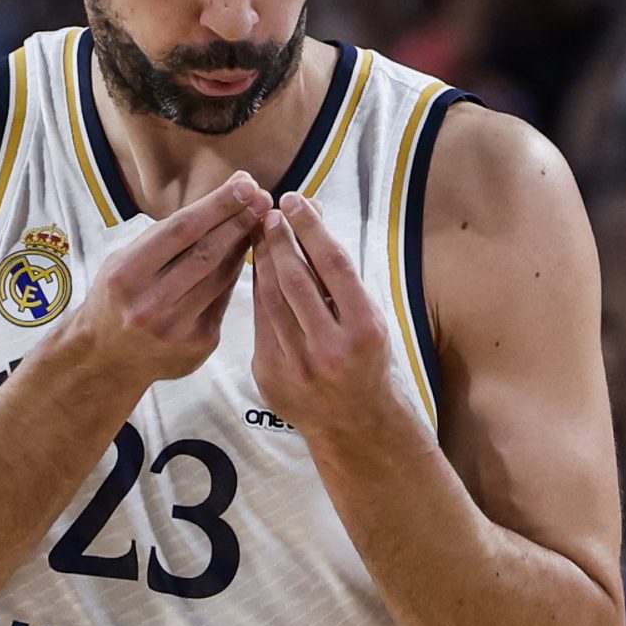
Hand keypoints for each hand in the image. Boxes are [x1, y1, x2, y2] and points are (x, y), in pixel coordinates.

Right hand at [64, 173, 270, 391]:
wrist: (107, 358)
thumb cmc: (118, 297)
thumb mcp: (124, 260)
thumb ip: (166, 235)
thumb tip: (219, 198)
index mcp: (127, 275)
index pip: (181, 230)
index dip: (217, 205)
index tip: (245, 183)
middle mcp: (151, 303)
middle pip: (207, 252)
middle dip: (239, 219)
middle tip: (263, 195)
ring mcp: (177, 327)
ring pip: (221, 275)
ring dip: (243, 244)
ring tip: (260, 218)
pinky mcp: (199, 343)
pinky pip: (224, 298)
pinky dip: (236, 273)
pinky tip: (247, 253)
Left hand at [249, 191, 401, 441]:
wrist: (352, 424)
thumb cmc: (365, 360)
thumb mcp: (370, 318)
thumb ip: (341, 275)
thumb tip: (313, 215)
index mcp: (364, 330)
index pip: (333, 266)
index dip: (312, 228)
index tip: (296, 201)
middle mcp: (330, 349)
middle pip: (296, 280)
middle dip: (280, 239)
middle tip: (269, 210)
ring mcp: (297, 366)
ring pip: (271, 298)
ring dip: (262, 260)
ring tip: (260, 232)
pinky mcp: (270, 375)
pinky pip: (260, 322)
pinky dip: (257, 291)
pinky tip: (255, 268)